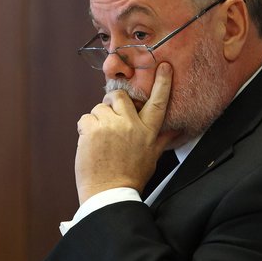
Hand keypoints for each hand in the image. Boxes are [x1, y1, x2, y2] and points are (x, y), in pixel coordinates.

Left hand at [74, 63, 173, 203]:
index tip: (163, 66)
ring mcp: (110, 126)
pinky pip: (85, 118)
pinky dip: (84, 129)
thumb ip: (162, 139)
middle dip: (112, 102)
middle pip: (120, 97)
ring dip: (97, 121)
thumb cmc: (130, 177)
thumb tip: (176, 131)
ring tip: (100, 140)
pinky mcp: (91, 130)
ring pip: (99, 108)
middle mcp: (131, 125)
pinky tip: (90, 144)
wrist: (109, 193)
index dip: (162, 83)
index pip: (158, 102)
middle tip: (109, 117)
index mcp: (148, 131)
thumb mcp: (152, 157)